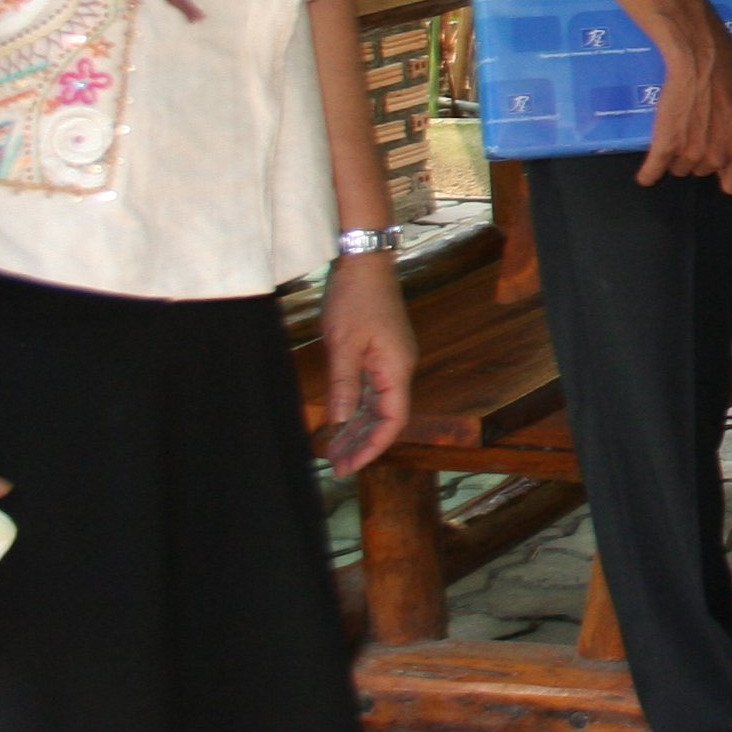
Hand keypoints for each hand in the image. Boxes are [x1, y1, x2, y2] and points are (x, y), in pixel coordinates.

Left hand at [318, 256, 415, 475]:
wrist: (364, 264)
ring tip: (333, 451)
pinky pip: (370, 391)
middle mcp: (398, 368)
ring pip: (376, 406)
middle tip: (336, 467)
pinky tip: (339, 422)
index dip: (374, 445)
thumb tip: (339, 421)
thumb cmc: (355, 298)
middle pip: (386, 417)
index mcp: (396, 368)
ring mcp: (390, 361)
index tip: (351, 465)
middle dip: (362, 444)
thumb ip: (343, 383)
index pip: (393, 419)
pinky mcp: (380, 354)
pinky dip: (355, 409)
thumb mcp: (343, 343)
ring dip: (357, 430)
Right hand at [642, 39, 731, 194]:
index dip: (730, 173)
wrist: (704, 62)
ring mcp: (690, 153)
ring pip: (681, 169)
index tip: (725, 161)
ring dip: (681, 157)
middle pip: (706, 173)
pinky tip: (649, 176)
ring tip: (685, 130)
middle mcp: (718, 158)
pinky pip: (652, 171)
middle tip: (705, 130)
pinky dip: (650, 174)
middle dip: (705, 156)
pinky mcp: (665, 144)